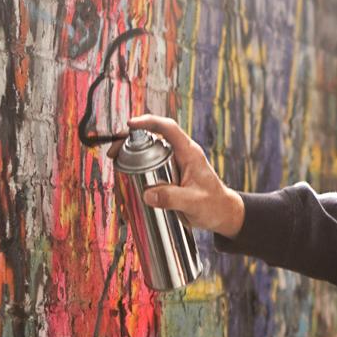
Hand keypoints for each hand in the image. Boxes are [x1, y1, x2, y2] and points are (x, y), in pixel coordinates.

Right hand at [107, 115, 244, 238]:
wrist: (223, 215)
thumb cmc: (215, 205)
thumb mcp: (194, 203)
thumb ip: (172, 199)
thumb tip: (147, 194)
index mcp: (190, 154)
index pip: (169, 128)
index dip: (149, 122)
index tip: (130, 125)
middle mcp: (182, 155)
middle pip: (153, 139)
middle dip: (131, 141)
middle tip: (113, 153)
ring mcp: (176, 165)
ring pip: (150, 153)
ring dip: (132, 157)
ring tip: (116, 166)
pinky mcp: (171, 176)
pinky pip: (152, 168)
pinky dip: (138, 171)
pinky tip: (127, 180)